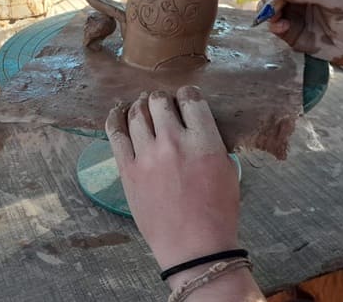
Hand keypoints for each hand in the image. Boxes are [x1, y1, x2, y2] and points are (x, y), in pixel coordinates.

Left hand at [105, 87, 239, 275]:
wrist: (195, 248)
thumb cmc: (218, 213)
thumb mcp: (227, 170)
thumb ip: (211, 142)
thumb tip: (195, 126)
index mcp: (204, 141)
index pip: (191, 99)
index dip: (188, 95)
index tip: (186, 99)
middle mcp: (174, 142)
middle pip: (160, 101)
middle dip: (162, 99)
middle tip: (163, 104)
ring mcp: (147, 156)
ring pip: (136, 113)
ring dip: (141, 106)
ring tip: (142, 107)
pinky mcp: (128, 170)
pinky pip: (115, 135)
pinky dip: (115, 118)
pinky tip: (117, 112)